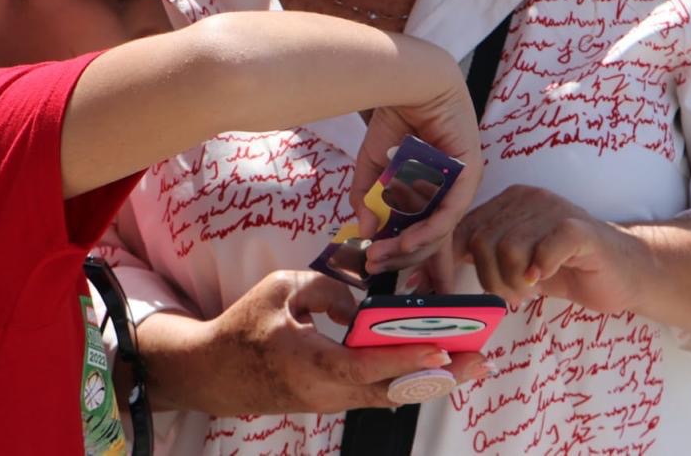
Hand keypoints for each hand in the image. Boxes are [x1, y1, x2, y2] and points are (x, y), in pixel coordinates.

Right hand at [143, 271, 489, 414]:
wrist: (211, 373)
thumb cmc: (242, 326)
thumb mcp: (279, 289)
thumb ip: (324, 288)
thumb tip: (359, 305)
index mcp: (307, 362)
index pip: (364, 366)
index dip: (405, 360)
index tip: (441, 351)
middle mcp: (323, 391)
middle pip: (390, 390)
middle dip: (438, 377)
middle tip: (479, 362)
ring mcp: (327, 403)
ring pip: (387, 396)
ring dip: (428, 381)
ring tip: (468, 364)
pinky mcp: (329, 403)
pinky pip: (374, 395)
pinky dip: (406, 382)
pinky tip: (432, 370)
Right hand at [354, 80, 482, 281]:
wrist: (406, 82)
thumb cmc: (395, 119)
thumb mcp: (373, 166)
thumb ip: (368, 198)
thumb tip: (365, 231)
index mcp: (432, 192)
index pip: (427, 235)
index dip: (408, 258)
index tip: (380, 272)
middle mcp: (450, 192)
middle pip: (431, 238)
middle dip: (400, 257)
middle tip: (373, 265)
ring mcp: (463, 184)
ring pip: (441, 229)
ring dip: (409, 247)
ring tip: (382, 256)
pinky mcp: (469, 173)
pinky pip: (450, 210)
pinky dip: (428, 229)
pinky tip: (407, 242)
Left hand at [454, 185, 643, 312]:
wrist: (626, 272)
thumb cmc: (567, 270)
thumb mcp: (516, 264)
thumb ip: (481, 259)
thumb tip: (431, 274)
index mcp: (508, 202)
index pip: (461, 227)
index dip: (450, 261)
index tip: (451, 291)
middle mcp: (527, 199)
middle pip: (481, 240)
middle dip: (490, 278)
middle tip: (512, 295)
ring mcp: (554, 210)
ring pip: (507, 248)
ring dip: (513, 282)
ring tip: (530, 291)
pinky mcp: (578, 229)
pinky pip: (544, 249)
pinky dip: (539, 270)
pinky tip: (543, 279)